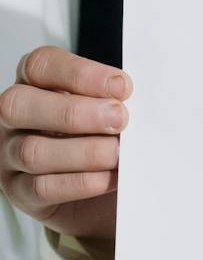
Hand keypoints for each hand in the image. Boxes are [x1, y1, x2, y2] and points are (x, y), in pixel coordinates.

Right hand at [0, 47, 129, 258]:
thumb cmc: (107, 142)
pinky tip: (108, 178)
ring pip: (31, 151)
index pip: (40, 66)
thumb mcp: (112, 114)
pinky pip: (41, 187)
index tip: (121, 86)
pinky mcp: (19, 192)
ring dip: (84, 152)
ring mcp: (10, 156)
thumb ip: (115, 102)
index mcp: (36, 87)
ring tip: (117, 154)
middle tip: (118, 120)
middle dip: (74, 112)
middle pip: (19, 104)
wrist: (106, 194)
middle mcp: (15, 119)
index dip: (79, 73)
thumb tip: (132, 98)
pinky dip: (81, 182)